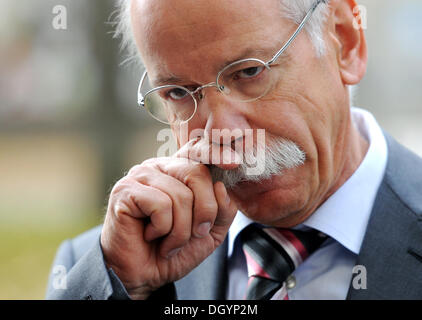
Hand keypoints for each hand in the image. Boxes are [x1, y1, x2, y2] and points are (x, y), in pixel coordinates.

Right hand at [100, 140, 237, 298]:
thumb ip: (223, 209)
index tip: (234, 163)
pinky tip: (150, 235)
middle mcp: (159, 167)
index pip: (200, 151)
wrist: (144, 277)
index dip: (217, 153)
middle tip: (195, 233)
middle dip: (204, 211)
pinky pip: (161, 205)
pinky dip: (162, 229)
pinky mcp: (125, 191)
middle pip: (197, 173)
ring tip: (168, 242)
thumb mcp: (210, 231)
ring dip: (181, 230)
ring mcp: (140, 176)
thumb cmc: (174, 250)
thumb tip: (220, 186)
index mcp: (179, 170)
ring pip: (180, 195)